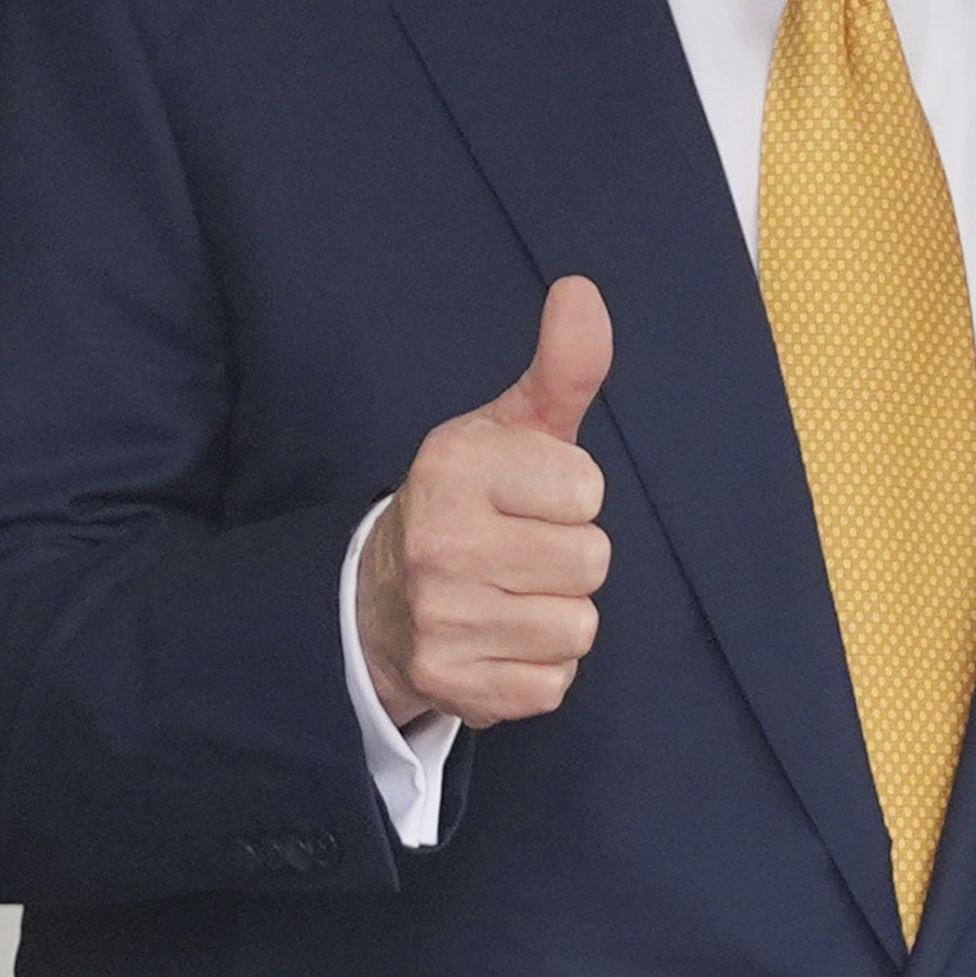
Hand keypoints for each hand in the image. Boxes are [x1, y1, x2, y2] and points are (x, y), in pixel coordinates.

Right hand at [357, 278, 613, 729]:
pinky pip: (556, 682)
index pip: (587, 488)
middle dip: (569, 556)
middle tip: (518, 550)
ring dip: (557, 614)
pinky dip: (538, 667)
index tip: (527, 497)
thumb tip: (582, 290)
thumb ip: (562, 367)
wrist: (383, 600)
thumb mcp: (511, 428)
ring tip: (508, 594)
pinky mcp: (456, 686)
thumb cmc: (471, 502)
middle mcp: (440, 542)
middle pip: (592, 560)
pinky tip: (498, 639)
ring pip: (579, 625)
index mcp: (454, 466)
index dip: (570, 495)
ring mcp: (443, 620)